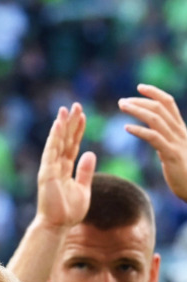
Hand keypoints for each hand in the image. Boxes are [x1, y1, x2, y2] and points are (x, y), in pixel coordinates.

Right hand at [37, 103, 96, 228]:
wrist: (57, 225)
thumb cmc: (68, 212)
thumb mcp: (83, 189)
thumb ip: (85, 171)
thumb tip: (90, 153)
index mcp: (64, 169)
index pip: (72, 145)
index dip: (77, 131)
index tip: (82, 116)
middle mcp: (55, 166)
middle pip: (64, 140)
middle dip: (70, 123)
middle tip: (76, 105)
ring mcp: (50, 168)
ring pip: (57, 142)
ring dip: (62, 125)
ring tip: (67, 109)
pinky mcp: (47, 172)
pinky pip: (51, 151)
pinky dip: (55, 137)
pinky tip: (58, 124)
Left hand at [120, 84, 186, 201]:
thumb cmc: (185, 172)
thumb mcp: (174, 151)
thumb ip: (165, 141)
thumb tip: (154, 135)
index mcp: (180, 129)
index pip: (169, 104)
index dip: (155, 93)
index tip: (139, 87)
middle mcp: (179, 132)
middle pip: (160, 108)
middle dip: (140, 101)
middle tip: (122, 101)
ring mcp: (176, 142)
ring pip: (156, 119)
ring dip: (137, 110)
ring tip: (122, 108)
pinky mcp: (171, 154)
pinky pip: (154, 138)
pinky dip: (140, 130)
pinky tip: (127, 128)